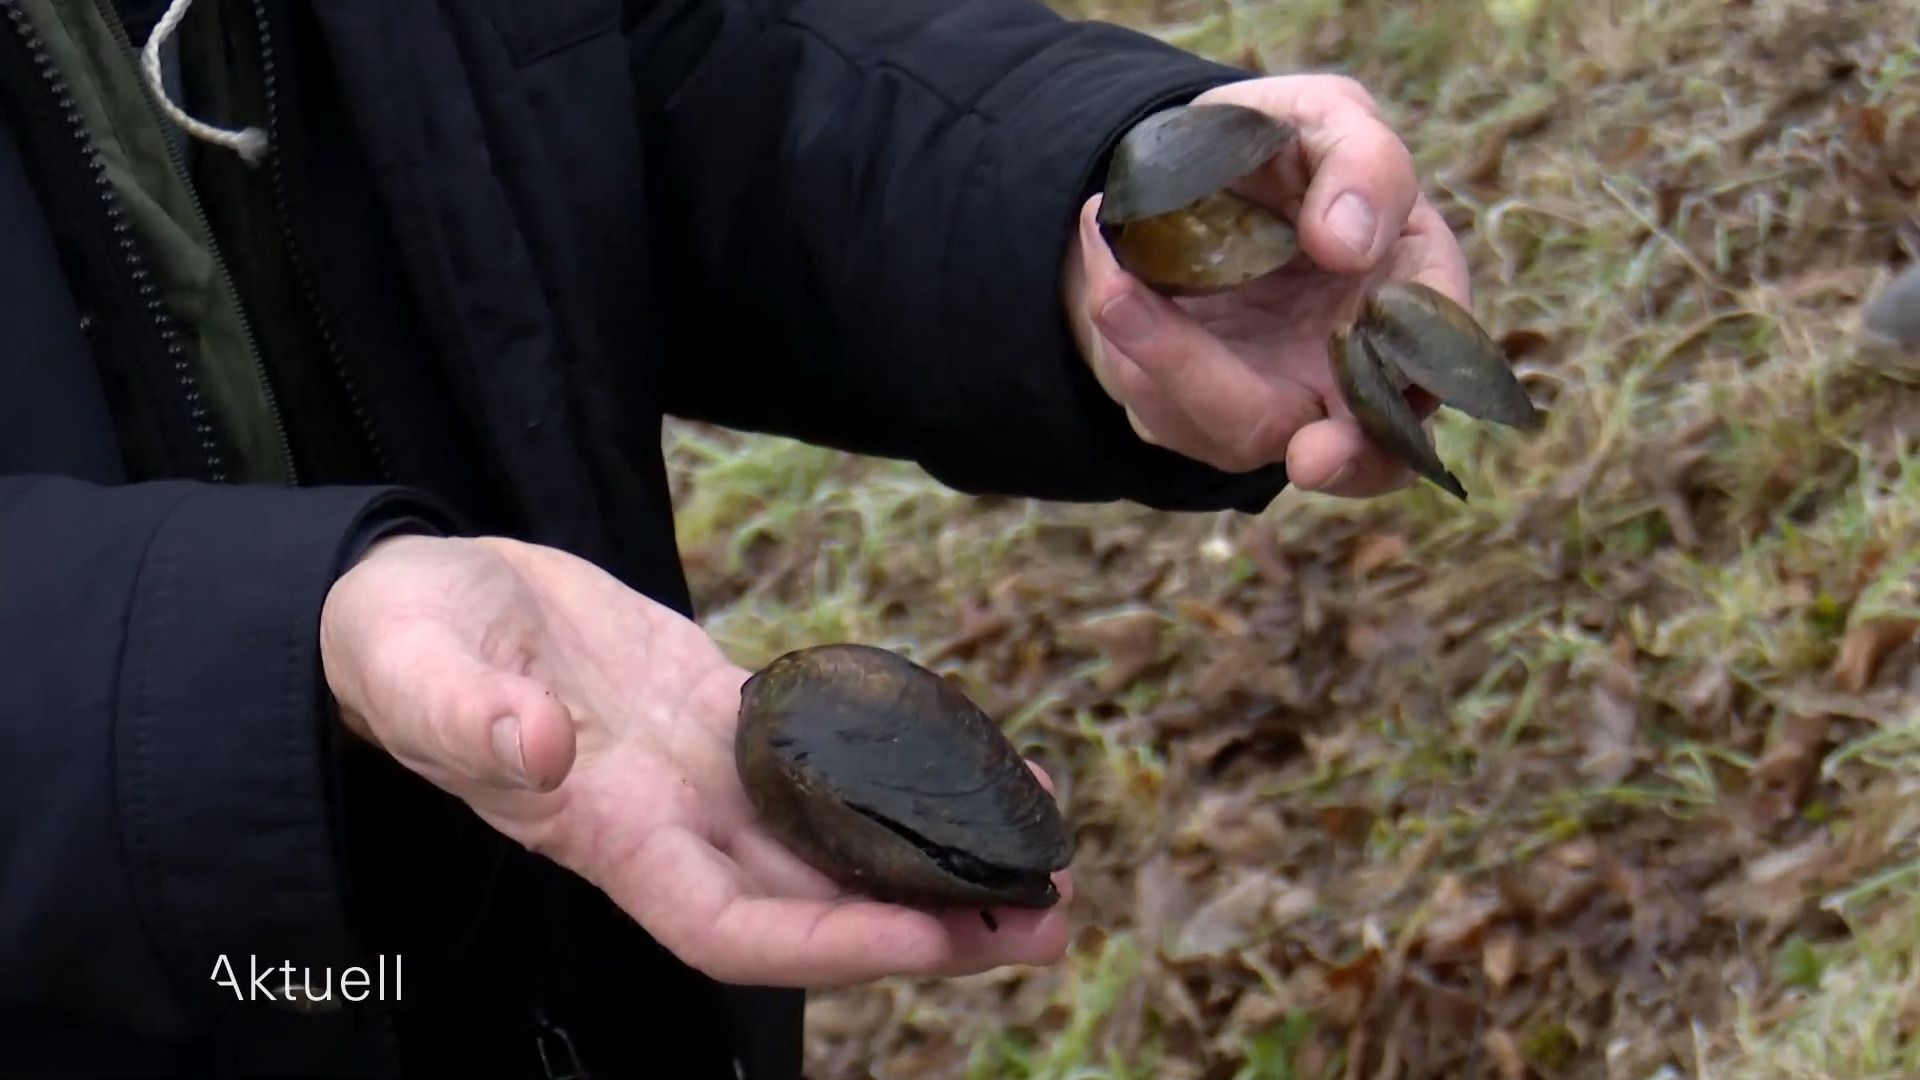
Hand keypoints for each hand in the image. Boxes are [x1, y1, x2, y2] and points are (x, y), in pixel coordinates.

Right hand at [319, 534, 1071, 986]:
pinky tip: (974, 760)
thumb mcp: (417, 666)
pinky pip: (832, 751)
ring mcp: (706, 769)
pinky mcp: (723, 710)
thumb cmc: (400, 645)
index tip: (937, 935)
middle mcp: (674, 820)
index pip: (733, 927)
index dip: (834, 945)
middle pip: (818, 900)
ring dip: (937, 851)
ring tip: (1046, 851)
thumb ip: (469, 718)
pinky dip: (904, 762)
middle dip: (931, 918)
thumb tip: (541, 754)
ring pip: (840, 834)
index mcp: (607, 830)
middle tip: (1052, 913)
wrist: (421, 601)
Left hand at [1063, 75, 1473, 496]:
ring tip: (1117, 288)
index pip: (1432, 371)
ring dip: (1176, 368)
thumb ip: (1362, 164)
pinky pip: (1163, 402)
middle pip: (1352, 448)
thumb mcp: (1326, 120)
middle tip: (1313, 459)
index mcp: (1408, 300)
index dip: (1412, 404)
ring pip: (1235, 428)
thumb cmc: (1281, 148)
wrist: (1185, 170)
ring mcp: (1272, 401)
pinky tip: (1108, 271)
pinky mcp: (1193, 407)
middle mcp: (1348, 373)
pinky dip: (1128, 342)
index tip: (1357, 428)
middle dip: (1335, 460)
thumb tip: (1347, 241)